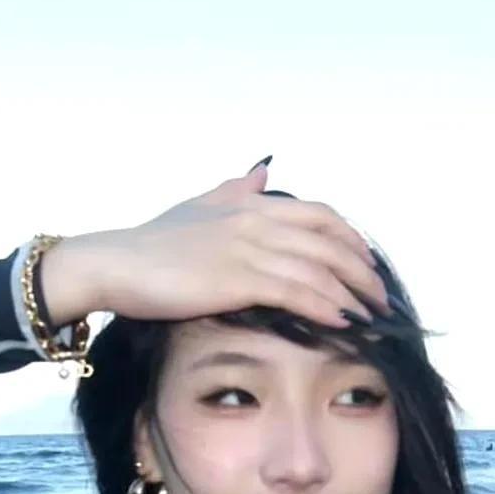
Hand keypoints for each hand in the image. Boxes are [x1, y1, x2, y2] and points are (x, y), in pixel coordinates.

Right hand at [91, 162, 391, 328]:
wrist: (114, 264)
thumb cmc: (150, 243)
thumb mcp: (196, 206)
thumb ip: (233, 190)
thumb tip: (262, 172)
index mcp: (249, 204)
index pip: (319, 215)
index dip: (350, 239)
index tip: (366, 264)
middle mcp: (255, 220)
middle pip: (329, 242)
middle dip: (362, 271)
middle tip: (380, 298)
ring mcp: (248, 248)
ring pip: (318, 269)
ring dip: (351, 294)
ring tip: (370, 317)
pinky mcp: (237, 279)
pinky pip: (295, 292)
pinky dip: (325, 306)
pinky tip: (342, 321)